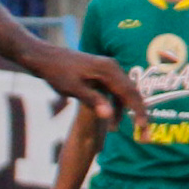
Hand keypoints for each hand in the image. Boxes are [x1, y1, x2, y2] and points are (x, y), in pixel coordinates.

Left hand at [27, 44, 146, 132]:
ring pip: (123, 91)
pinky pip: (115, 89)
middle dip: (137, 111)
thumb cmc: (56, 73)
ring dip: (123, 109)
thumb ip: (92, 100)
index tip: (143, 126)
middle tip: (142, 130)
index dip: (139, 110)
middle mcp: (112, 67)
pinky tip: (111, 116)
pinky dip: (115, 102)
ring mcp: (107, 68)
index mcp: (108, 70)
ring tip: (116, 128)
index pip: (129, 92)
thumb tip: (109, 115)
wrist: (45, 57)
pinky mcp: (102, 72)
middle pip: (131, 91)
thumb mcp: (73, 89)